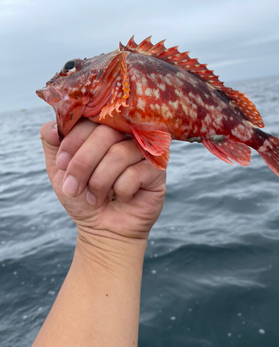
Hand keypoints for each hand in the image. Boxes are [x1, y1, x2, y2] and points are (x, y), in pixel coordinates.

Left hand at [40, 120, 165, 242]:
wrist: (103, 229)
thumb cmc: (83, 195)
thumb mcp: (59, 169)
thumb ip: (52, 142)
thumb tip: (54, 126)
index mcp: (103, 128)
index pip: (90, 117)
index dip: (72, 140)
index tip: (61, 163)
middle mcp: (126, 134)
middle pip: (104, 133)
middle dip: (82, 164)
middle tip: (73, 188)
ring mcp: (144, 150)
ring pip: (119, 154)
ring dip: (99, 181)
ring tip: (95, 197)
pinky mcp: (157, 170)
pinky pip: (135, 173)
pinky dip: (121, 190)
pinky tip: (122, 197)